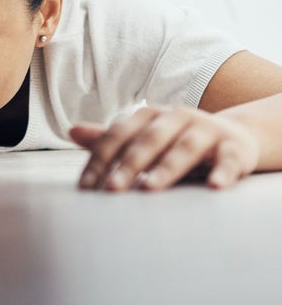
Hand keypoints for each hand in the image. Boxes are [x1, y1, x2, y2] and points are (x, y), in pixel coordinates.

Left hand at [70, 105, 259, 191]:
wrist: (233, 136)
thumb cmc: (175, 142)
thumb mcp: (142, 139)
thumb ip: (109, 139)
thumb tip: (70, 131)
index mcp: (149, 115)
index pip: (118, 135)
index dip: (100, 160)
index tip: (86, 187)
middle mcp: (176, 117)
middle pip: (148, 141)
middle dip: (128, 164)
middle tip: (112, 189)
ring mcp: (206, 129)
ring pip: (184, 147)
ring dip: (167, 168)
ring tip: (150, 188)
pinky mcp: (234, 146)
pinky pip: (229, 159)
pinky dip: (223, 171)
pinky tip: (214, 187)